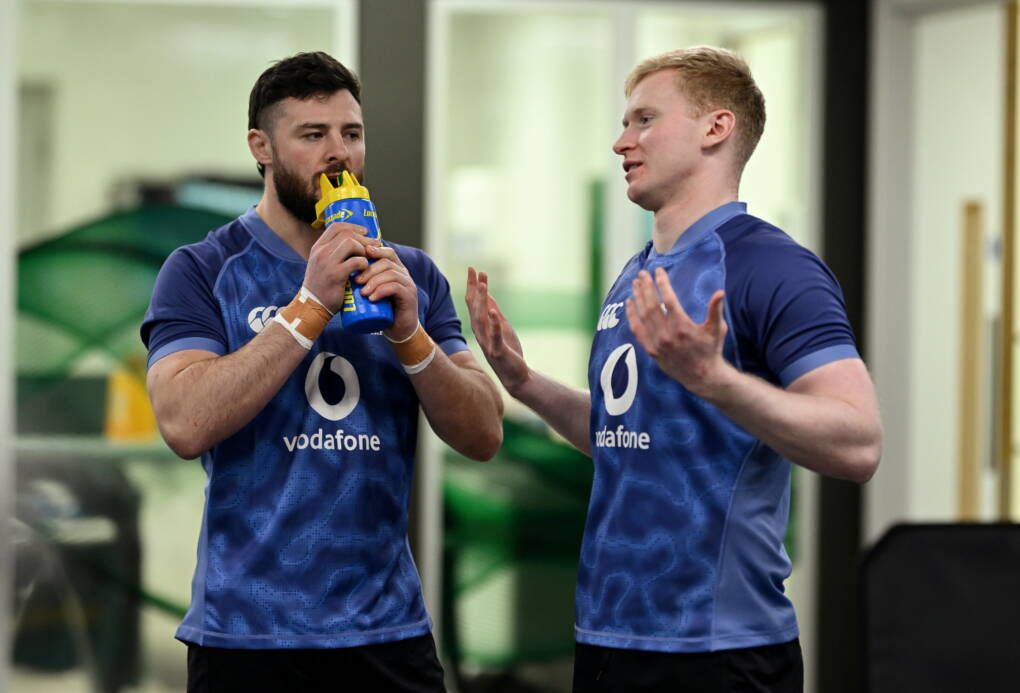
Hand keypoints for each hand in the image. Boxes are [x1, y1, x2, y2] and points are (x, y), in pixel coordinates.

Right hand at [303, 222, 379, 313]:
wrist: (312, 306)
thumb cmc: (322, 286)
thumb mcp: (322, 265)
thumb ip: (333, 254)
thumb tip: (355, 243)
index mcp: (317, 248)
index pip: (336, 227)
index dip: (353, 227)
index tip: (365, 232)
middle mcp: (320, 252)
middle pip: (346, 234)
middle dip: (364, 239)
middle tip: (375, 246)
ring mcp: (327, 263)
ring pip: (351, 243)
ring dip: (364, 250)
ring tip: (368, 259)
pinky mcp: (335, 275)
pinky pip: (356, 261)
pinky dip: (364, 264)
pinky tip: (365, 270)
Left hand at [355, 244, 418, 339]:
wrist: (400, 329)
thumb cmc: (384, 311)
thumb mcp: (372, 292)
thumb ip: (364, 281)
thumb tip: (342, 272)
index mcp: (396, 269)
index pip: (387, 252)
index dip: (373, 252)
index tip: (357, 259)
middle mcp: (403, 274)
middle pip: (387, 261)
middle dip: (369, 269)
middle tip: (356, 280)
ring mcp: (408, 284)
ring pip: (391, 274)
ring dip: (374, 281)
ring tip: (362, 292)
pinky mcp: (409, 296)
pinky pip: (395, 288)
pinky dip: (382, 291)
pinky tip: (372, 298)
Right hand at [465, 268, 528, 394]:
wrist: (515, 376)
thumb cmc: (508, 352)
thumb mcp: (502, 328)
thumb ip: (495, 314)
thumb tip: (489, 297)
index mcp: (482, 327)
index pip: (474, 303)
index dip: (473, 286)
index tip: (473, 269)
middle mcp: (481, 333)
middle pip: (474, 308)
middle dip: (474, 289)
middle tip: (474, 271)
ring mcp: (488, 342)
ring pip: (481, 319)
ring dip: (482, 301)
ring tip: (484, 285)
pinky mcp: (498, 351)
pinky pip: (494, 336)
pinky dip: (494, 324)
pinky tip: (494, 312)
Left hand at [626, 267, 730, 397]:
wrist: (701, 376)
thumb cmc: (711, 350)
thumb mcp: (717, 329)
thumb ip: (716, 310)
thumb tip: (720, 292)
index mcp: (683, 327)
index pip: (668, 300)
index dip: (662, 283)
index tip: (659, 271)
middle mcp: (667, 335)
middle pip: (652, 305)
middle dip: (646, 287)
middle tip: (642, 273)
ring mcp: (657, 343)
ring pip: (642, 316)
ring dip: (638, 297)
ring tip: (635, 283)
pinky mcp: (651, 350)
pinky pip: (637, 330)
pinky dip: (631, 315)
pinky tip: (629, 302)